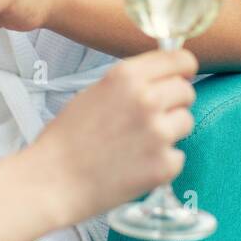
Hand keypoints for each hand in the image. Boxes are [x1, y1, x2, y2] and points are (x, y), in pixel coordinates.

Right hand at [28, 49, 199, 222]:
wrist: (53, 180)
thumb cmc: (67, 139)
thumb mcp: (96, 91)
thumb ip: (131, 82)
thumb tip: (161, 78)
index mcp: (127, 76)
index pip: (180, 59)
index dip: (182, 69)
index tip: (181, 76)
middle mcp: (146, 100)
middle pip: (187, 90)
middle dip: (174, 102)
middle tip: (153, 116)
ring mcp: (158, 133)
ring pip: (186, 122)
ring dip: (169, 131)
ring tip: (139, 143)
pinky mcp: (164, 165)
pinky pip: (178, 156)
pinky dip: (162, 162)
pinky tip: (136, 165)